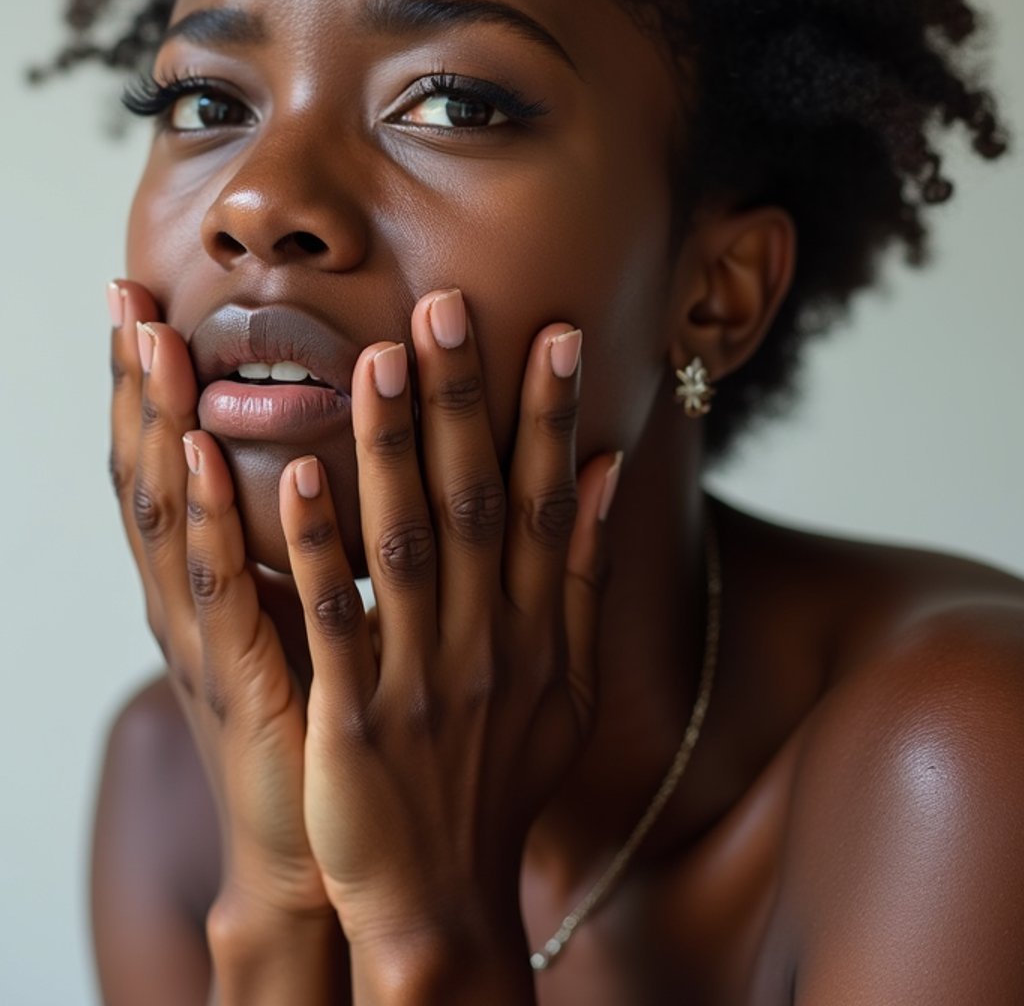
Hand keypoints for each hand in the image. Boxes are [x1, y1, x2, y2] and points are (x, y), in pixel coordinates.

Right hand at [107, 280, 332, 925]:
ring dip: (158, 424)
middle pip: (146, 471)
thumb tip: (334, 450)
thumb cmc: (320, 714)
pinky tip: (203, 453)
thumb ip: (310, 536)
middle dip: (133, 386)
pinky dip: (204, 514)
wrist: (320, 841)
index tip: (143, 301)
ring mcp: (201, 635)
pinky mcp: (235, 674)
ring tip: (151, 344)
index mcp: (205, 579)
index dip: (148, 386)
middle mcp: (187, 598)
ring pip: (165, 514)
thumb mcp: (307, 608)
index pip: (166, 461)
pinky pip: (214, 583)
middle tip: (124, 299)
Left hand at [278, 287, 620, 964]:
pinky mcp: (355, 718)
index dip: (552, 416)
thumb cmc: (503, 780)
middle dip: (463, 400)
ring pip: (404, 543)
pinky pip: (332, 620)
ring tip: (374, 361)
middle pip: (476, 502)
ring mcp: (423, 677)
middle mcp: (488, 641)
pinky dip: (316, 549)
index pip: (547, 502)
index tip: (556, 333)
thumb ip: (579, 574)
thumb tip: (602, 472)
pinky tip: (295, 478)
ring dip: (389, 449)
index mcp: (536, 627)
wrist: (444, 897)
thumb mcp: (566, 683)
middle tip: (446, 308)